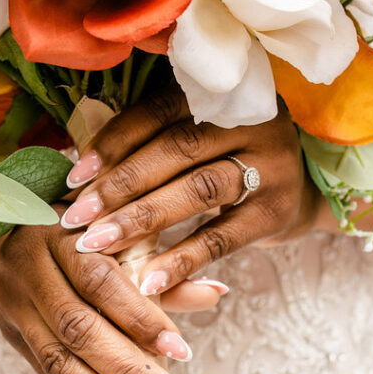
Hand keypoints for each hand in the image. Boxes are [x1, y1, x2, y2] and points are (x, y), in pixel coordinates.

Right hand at [0, 213, 219, 373]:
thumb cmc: (78, 230)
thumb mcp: (115, 234)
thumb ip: (163, 267)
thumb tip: (217, 293)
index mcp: (57, 238)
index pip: (101, 283)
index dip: (140, 318)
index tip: (181, 352)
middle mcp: (28, 275)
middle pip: (79, 332)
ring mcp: (16, 312)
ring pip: (59, 367)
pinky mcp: (15, 342)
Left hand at [60, 87, 319, 295]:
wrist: (298, 193)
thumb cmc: (226, 161)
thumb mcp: (198, 138)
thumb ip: (151, 142)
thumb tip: (75, 162)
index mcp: (223, 93)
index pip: (160, 111)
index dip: (114, 141)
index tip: (73, 175)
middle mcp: (253, 121)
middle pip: (178, 150)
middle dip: (121, 185)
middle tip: (76, 217)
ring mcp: (271, 166)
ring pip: (198, 189)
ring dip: (142, 219)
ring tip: (99, 245)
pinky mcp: (277, 212)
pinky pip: (222, 238)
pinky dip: (182, 260)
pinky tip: (147, 280)